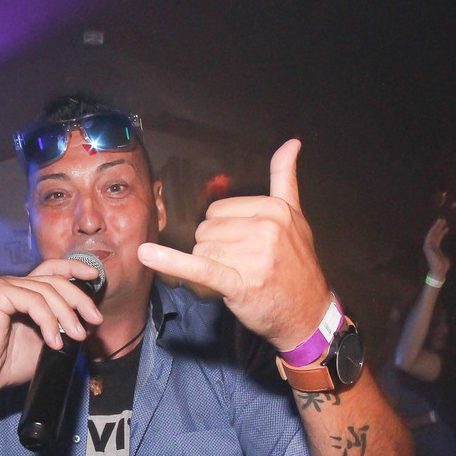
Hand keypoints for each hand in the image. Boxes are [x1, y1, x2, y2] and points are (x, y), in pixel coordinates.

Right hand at [0, 259, 103, 394]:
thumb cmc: (6, 363)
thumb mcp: (45, 344)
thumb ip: (62, 329)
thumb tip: (87, 323)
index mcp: (24, 291)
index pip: (52, 270)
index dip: (75, 268)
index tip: (95, 277)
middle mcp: (13, 283)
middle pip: (55, 279)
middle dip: (79, 299)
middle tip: (94, 320)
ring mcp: (3, 286)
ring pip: (47, 291)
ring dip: (66, 314)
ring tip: (75, 337)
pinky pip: (33, 300)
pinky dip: (48, 320)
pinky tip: (53, 340)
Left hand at [136, 139, 328, 349]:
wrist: (309, 313)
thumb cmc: (297, 265)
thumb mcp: (297, 217)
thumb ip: (285, 179)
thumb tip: (291, 142)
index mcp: (274, 209)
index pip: (218, 210)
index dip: (222, 231)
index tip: (244, 247)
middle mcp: (265, 229)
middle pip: (206, 229)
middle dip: (215, 249)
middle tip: (242, 266)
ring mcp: (252, 256)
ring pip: (201, 250)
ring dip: (211, 267)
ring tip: (238, 277)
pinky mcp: (238, 283)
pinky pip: (198, 267)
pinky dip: (170, 262)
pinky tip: (147, 255)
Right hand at [423, 218, 450, 278]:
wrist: (439, 272)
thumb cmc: (442, 266)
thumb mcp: (444, 256)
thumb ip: (443, 252)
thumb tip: (445, 251)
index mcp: (433, 248)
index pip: (437, 237)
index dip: (441, 230)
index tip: (446, 225)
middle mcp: (429, 246)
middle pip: (433, 233)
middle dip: (438, 226)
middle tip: (443, 218)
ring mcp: (428, 246)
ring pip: (432, 233)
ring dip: (436, 226)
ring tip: (442, 220)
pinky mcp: (428, 247)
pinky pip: (432, 236)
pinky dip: (436, 231)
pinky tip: (443, 227)